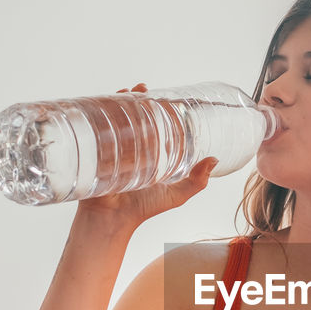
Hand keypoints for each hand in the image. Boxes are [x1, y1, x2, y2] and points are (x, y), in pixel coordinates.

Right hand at [74, 81, 218, 230]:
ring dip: (117, 102)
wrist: (112, 220)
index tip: (163, 96)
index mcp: (149, 155)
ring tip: (125, 92)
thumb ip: (197, 182)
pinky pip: (95, 130)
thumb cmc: (142, 210)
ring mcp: (111, 149)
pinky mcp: (96, 152)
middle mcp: (130, 149)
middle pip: (132, 117)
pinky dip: (98, 115)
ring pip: (114, 120)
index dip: (157, 110)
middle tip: (142, 89)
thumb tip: (214, 160)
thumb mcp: (176, 195)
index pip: (153, 125)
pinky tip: (102, 104)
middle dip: (135, 100)